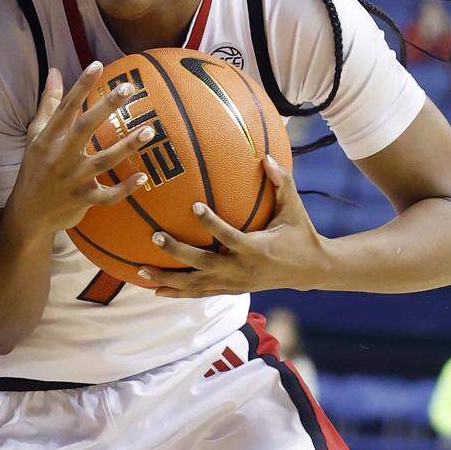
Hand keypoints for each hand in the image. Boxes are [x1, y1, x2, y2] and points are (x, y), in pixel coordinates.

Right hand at [5, 61, 151, 238]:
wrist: (28, 213)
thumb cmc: (35, 168)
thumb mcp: (36, 135)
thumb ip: (48, 103)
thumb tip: (55, 71)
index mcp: (47, 139)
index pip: (65, 108)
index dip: (81, 86)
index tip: (97, 65)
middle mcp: (60, 157)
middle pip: (85, 128)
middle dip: (106, 107)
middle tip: (128, 88)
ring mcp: (73, 180)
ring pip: (104, 161)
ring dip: (127, 146)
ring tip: (149, 130)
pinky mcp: (84, 200)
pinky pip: (108, 195)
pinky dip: (125, 188)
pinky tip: (143, 176)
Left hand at [138, 155, 331, 296]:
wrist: (310, 271)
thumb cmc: (299, 233)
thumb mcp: (293, 209)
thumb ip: (282, 182)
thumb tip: (267, 157)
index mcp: (257, 248)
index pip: (230, 236)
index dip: (212, 223)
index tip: (194, 205)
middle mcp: (242, 270)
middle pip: (203, 264)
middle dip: (177, 252)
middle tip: (154, 237)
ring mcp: (234, 284)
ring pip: (196, 285)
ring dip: (168, 279)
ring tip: (141, 270)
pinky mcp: (230, 290)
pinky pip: (199, 293)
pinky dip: (177, 292)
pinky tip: (154, 288)